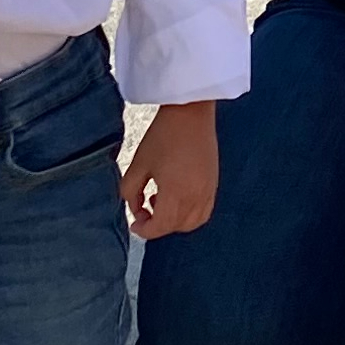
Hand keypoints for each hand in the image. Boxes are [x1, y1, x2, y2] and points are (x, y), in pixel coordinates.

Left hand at [121, 101, 217, 238]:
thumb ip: (130, 191)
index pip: (161, 226)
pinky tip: (177, 198)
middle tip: (143, 212)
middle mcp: (196, 197)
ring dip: (175, 221)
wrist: (191, 113)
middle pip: (176, 227)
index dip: (145, 230)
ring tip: (160, 203)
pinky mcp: (214, 183)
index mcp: (176, 193)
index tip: (134, 224)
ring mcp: (208, 191)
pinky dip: (190, 214)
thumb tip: (135, 208)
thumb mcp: (138, 164)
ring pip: (192, 222)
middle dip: (158, 225)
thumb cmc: (163, 135)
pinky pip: (204, 211)